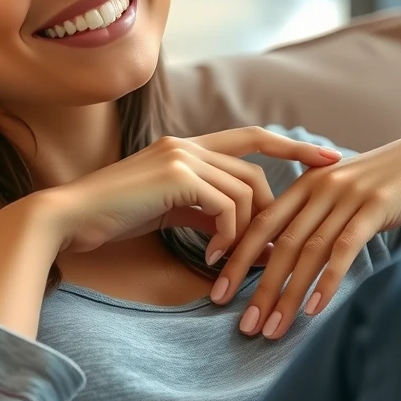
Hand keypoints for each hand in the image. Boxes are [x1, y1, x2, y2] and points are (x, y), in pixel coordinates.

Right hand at [40, 126, 342, 256]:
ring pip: (246, 190)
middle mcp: (186, 144)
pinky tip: (211, 260)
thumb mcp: (167, 212)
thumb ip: (205, 213)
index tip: (329, 159)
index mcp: (183, 147)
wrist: (70, 217)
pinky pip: (228, 207)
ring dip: (247, 233)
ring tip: (231, 263)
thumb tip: (248, 237)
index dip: (291, 146)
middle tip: (276, 250)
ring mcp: (182, 156)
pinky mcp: (178, 175)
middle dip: (272, 212)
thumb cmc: (112, 218)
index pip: (250, 137)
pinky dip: (228, 237)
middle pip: (255, 172)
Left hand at [212, 131, 400, 339]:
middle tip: (242, 325)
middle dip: (255, 287)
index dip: (235, 258)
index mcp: (302, 186)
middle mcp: (317, 190)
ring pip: (307, 253)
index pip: (259, 226)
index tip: (217, 290)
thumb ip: (310, 217)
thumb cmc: (381, 184)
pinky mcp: (374, 208)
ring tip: (272, 329)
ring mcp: (344, 198)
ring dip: (286, 295)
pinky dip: (326, 281)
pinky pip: (343, 249)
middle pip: (278, 245)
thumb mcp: (338, 194)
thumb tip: (282, 255)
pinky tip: (312, 310)